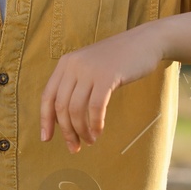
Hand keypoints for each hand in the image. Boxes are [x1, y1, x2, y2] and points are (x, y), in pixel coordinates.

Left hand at [40, 22, 168, 151]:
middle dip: (66, 131)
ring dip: (81, 131)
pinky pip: (95, 107)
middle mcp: (73, 65)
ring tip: (89, 141)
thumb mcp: (90, 67)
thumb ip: (76, 85)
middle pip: (61, 106)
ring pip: (76, 109)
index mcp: (65, 64)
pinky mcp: (107, 76)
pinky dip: (95, 124)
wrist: (145, 42)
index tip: (46, 139)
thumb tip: (64, 120)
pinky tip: (98, 132)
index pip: (47, 96)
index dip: (45, 120)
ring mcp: (89, 70)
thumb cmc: (118, 61)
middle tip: (74, 148)